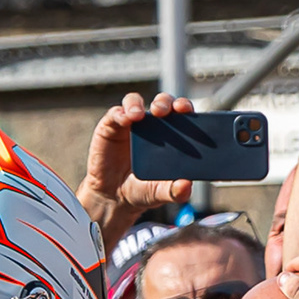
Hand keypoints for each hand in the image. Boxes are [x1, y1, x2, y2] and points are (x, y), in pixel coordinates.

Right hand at [80, 91, 200, 238]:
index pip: (182, 114)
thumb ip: (173, 191)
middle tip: (163, 111)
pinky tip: (124, 119)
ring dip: (138, 104)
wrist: (114, 196)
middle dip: (165, 102)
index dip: (185, 107)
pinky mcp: (111, 125)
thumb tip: (186, 186)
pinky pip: (116, 113)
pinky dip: (121, 113)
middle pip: (162, 102)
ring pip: (136, 102)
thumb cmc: (142, 189)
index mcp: (172, 135)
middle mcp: (152, 124)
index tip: (186, 110)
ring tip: (138, 115)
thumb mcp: (159, 193)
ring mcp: (131, 123)